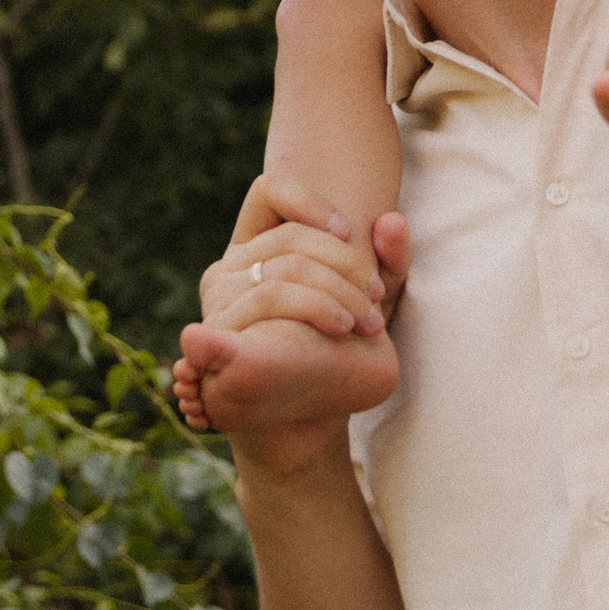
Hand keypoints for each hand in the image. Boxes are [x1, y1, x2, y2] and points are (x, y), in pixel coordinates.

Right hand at [178, 174, 409, 459]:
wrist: (311, 417)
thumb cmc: (338, 349)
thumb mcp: (373, 302)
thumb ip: (390, 261)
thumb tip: (391, 222)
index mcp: (256, 247)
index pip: (269, 191)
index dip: (308, 201)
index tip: (348, 233)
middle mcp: (228, 268)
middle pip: (290, 241)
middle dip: (345, 269)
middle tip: (376, 305)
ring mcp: (217, 303)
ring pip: (278, 279)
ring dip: (330, 300)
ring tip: (359, 328)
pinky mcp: (217, 340)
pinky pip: (249, 313)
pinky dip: (265, 319)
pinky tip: (302, 325)